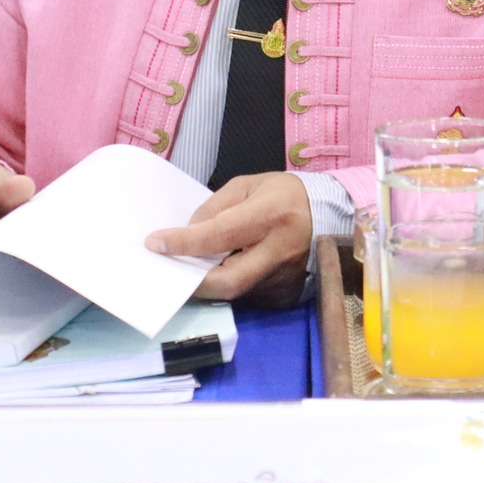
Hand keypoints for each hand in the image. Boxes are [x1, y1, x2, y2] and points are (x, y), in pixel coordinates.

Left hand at [145, 172, 311, 307]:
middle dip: (193, 281)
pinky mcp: (285, 296)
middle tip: (169, 272)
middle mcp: (280, 252)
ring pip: (234, 292)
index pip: (220, 235)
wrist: (328, 216)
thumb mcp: (247, 186)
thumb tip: (187, 234)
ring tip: (192, 267)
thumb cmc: (283, 196)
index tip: (155, 243)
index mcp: (271, 216)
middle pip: (228, 281)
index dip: (184, 242)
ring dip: (208, 283)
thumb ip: (215, 208)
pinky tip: (221, 272)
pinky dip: (228, 286)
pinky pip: (246, 296)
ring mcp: (284, 280)